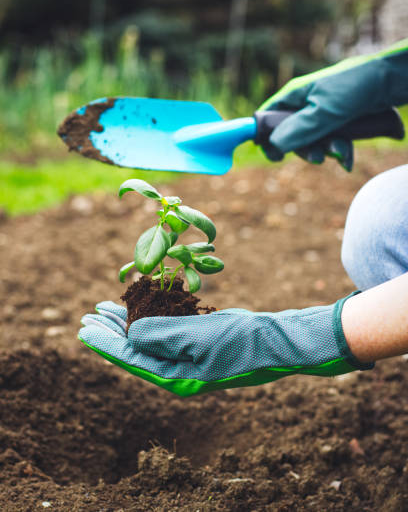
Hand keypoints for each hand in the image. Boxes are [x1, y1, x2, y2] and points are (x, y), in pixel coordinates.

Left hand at [79, 296, 371, 396]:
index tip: (83, 328)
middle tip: (87, 316)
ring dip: (127, 323)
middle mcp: (177, 370)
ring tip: (106, 309)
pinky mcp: (198, 342)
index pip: (130, 359)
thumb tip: (130, 333)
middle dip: (110, 332)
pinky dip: (150, 317)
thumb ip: (162, 335)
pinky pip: (166, 330)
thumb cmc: (241, 342)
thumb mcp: (199, 338)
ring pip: (148, 339)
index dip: (105, 343)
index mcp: (174, 377)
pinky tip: (141, 306)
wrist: (277, 341)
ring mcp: (188, 357)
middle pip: (134, 350)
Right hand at [260, 39, 407, 169]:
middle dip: (306, 149)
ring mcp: (324, 113)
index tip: (274, 156)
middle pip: (292, 136)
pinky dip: (341, 151)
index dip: (267, 137)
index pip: (268, 117)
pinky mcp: (342, 121)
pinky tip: (349, 159)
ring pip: (315, 142)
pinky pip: (334, 142)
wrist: (395, 78)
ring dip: (329, 151)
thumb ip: (300, 129)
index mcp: (295, 95)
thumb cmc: (357, 86)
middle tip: (318, 158)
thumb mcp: (326, 110)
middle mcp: (307, 103)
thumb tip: (274, 145)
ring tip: (343, 153)